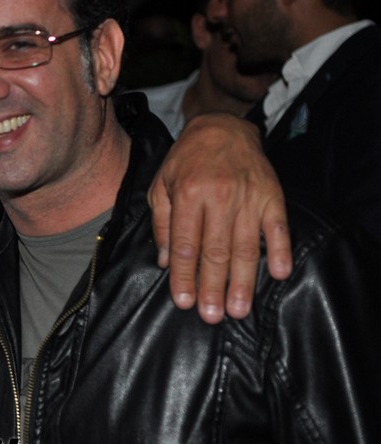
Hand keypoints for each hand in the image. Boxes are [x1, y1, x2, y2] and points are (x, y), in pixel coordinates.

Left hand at [149, 113, 291, 322]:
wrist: (222, 127)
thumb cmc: (186, 161)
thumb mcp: (161, 185)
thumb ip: (161, 223)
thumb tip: (164, 262)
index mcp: (188, 194)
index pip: (184, 244)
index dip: (183, 275)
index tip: (184, 302)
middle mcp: (219, 197)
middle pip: (215, 251)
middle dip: (212, 287)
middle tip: (211, 316)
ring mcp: (249, 197)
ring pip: (246, 246)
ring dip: (243, 281)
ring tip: (238, 310)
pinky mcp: (273, 195)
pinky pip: (278, 227)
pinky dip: (280, 250)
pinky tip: (279, 274)